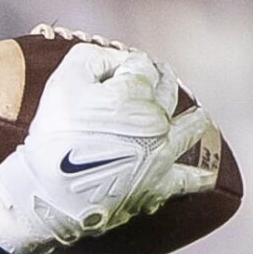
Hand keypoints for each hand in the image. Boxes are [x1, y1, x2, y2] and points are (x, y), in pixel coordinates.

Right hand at [0, 42, 218, 253]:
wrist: (49, 197)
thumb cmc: (53, 138)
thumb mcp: (65, 80)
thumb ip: (95, 56)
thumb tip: (119, 59)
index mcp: (137, 92)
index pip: (141, 66)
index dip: (126, 65)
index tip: (115, 71)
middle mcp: (157, 121)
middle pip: (169, 92)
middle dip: (163, 81)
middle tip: (161, 78)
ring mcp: (160, 156)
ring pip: (190, 132)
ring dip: (196, 121)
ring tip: (201, 118)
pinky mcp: (154, 189)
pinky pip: (182, 182)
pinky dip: (194, 179)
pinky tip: (204, 177)